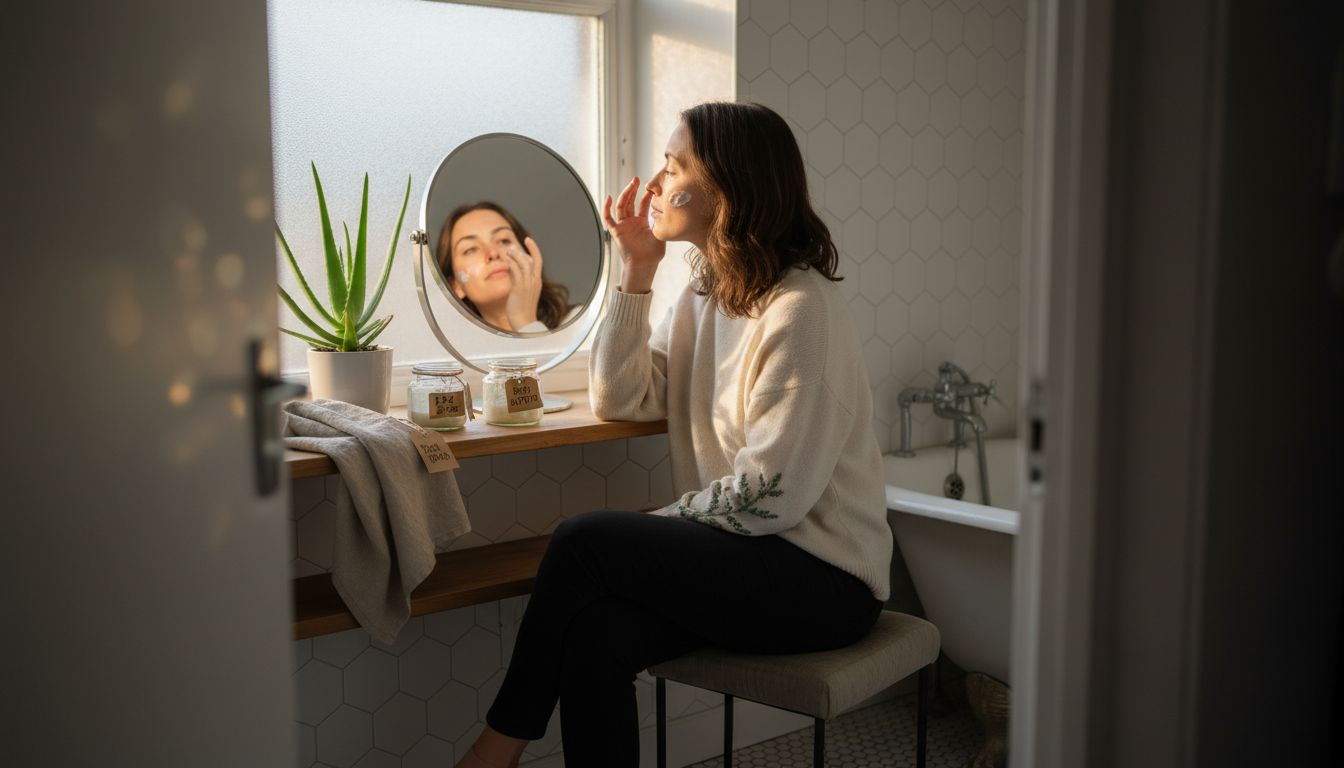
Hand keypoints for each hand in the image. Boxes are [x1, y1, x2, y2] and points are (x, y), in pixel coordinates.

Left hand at [502, 236, 543, 330]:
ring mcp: (528, 284)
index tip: (528, 239)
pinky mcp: (520, 288)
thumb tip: (514, 273)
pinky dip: (509, 262)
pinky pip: (515, 271)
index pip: (538, 260)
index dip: (533, 249)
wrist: (525, 323)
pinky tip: (503, 259)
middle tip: (508, 244)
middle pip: (530, 258)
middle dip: (519, 249)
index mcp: (537, 282)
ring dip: (513, 254)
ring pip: (523, 262)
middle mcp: (535, 281)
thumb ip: (520, 281)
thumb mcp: (523, 293)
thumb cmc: (523, 311)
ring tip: (503, 249)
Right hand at [603, 176, 664, 292]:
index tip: (652, 187)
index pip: (642, 205)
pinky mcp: (616, 231)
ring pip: (621, 206)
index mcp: (642, 223)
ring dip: (625, 194)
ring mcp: (623, 226)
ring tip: (631, 184)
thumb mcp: (662, 234)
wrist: (644, 265)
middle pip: (630, 202)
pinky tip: (609, 197)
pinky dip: (606, 208)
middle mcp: (631, 222)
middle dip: (633, 190)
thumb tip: (670, 210)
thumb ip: (663, 222)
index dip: (646, 195)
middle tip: (637, 179)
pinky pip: (608, 218)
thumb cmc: (654, 254)